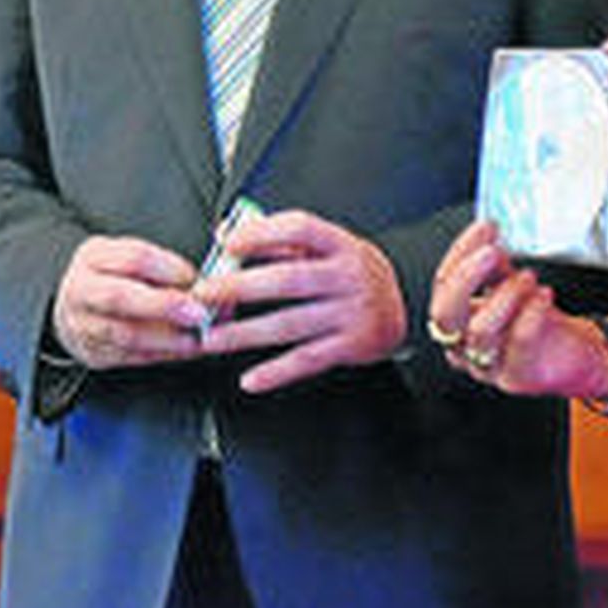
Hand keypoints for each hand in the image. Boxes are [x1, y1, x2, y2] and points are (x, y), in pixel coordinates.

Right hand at [51, 235, 208, 369]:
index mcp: (94, 256)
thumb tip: (208, 279)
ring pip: (125, 334)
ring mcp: (83, 326)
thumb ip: (162, 265)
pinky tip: (185, 349)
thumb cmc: (113, 277)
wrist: (76, 306)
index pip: (132, 258)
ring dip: (167, 338)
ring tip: (196, 337)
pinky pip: (132, 358)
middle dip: (163, 306)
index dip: (168, 268)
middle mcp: (81, 291)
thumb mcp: (128, 256)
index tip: (194, 277)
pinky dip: (163, 354)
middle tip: (197, 312)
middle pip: (120, 297)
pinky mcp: (94, 354)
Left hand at [194, 209, 407, 392]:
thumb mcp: (328, 248)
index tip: (227, 244)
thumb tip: (226, 233)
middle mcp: (348, 276)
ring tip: (212, 338)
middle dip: (239, 287)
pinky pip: (308, 360)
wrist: (404, 303)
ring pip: (290, 324)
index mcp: (341, 244)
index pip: (299, 228)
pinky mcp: (352, 346)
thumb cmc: (353, 272)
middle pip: (288, 279)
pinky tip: (251, 379)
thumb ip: (279, 241)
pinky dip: (277, 372)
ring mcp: (351, 313)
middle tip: (204, 295)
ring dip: (245, 333)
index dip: (261, 234)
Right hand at [429, 221, 607, 398]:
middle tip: (493, 252)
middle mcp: (463, 346)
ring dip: (506, 295)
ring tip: (529, 277)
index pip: (442, 284)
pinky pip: (518, 342)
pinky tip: (545, 295)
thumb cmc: (539, 320)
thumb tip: (486, 236)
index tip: (485, 229)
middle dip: (467, 276)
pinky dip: (532, 312)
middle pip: (445, 314)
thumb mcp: (510, 286)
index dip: (461, 253)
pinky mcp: (516, 378)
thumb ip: (494, 266)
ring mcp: (486, 367)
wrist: (575, 356)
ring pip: (480, 331)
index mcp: (456, 320)